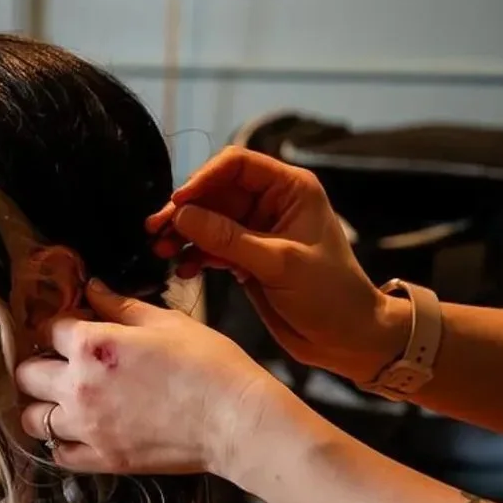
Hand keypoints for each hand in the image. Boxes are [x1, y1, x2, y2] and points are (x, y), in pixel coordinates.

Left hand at [15, 280, 281, 482]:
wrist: (236, 420)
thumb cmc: (209, 365)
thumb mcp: (165, 321)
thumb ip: (120, 305)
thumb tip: (92, 288)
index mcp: (91, 344)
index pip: (48, 328)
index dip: (61, 325)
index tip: (73, 329)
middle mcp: (78, 386)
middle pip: (26, 373)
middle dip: (38, 363)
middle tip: (60, 364)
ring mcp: (88, 427)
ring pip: (32, 418)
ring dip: (41, 405)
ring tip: (62, 399)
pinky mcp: (103, 459)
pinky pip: (58, 454)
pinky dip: (61, 443)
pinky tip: (78, 431)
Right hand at [148, 147, 405, 384]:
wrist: (347, 338)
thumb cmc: (329, 294)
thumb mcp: (278, 264)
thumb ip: (228, 238)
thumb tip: (181, 215)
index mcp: (290, 189)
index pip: (237, 165)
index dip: (203, 178)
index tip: (177, 203)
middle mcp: (271, 203)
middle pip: (215, 192)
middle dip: (185, 211)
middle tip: (155, 230)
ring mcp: (257, 231)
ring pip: (208, 220)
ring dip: (184, 235)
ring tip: (162, 252)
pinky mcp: (246, 257)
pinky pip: (211, 247)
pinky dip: (195, 256)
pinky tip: (185, 270)